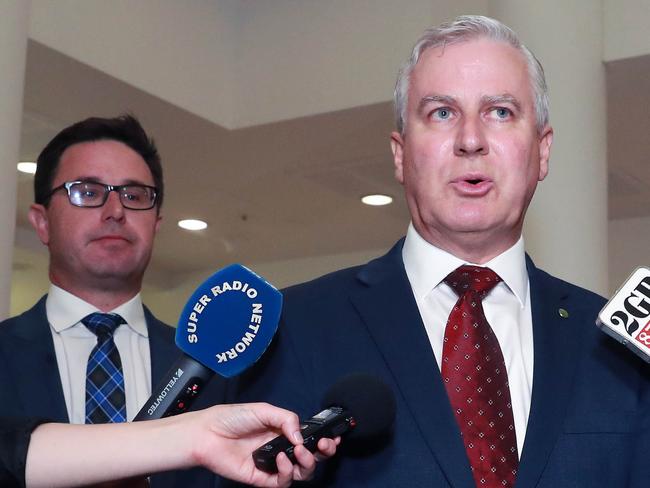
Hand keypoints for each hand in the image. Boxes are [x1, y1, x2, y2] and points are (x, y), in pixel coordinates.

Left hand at [190, 403, 338, 486]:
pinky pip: (282, 482)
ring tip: (300, 451)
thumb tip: (302, 436)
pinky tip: (282, 458)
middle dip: (323, 453)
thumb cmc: (230, 418)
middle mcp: (280, 449)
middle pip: (310, 457)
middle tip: (325, 446)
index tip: (332, 437)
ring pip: (300, 472)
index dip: (322, 440)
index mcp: (282, 431)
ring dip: (307, 462)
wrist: (207, 433)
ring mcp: (272, 464)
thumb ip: (286, 419)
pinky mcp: (261, 478)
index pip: (308, 438)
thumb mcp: (263, 409)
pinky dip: (287, 471)